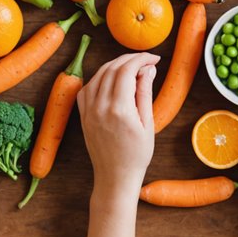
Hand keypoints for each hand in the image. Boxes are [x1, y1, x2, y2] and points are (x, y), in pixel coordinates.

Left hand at [77, 53, 159, 197]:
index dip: (141, 59)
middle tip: (146, 61)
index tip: (154, 59)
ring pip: (99, 74)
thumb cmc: (137, 155)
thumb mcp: (147, 124)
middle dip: (130, 59)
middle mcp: (100, 107)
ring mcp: (88, 111)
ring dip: (115, 65)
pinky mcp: (83, 115)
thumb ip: (145, 93)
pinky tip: (113, 79)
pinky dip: (100, 77)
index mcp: (119, 109)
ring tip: (132, 68)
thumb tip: (149, 68)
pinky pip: (88, 87)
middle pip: (112, 68)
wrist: (115, 177)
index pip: (127, 70)